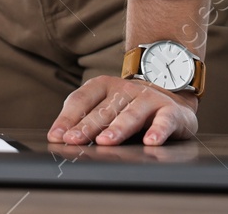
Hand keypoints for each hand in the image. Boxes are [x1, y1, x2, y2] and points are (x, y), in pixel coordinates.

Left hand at [48, 76, 198, 145]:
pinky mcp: (170, 111)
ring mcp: (148, 98)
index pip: (82, 100)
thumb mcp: (106, 108)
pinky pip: (164, 121)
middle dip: (87, 126)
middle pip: (103, 110)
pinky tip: (150, 141)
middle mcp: (125, 89)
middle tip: (73, 140)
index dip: (68, 117)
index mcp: (104, 86)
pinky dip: (158, 131)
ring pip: (131, 115)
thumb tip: (57, 136)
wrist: (170, 100)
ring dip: (117, 128)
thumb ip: (83, 118)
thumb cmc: (129, 107)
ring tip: (105, 141)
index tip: (57, 135)